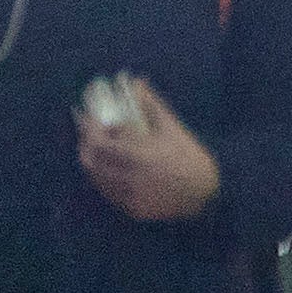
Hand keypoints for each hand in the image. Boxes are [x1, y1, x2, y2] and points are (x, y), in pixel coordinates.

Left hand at [79, 78, 223, 221]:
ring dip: (92, 161)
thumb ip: (150, 105)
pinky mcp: (134, 210)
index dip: (89, 127)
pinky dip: (104, 178)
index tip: (85, 115)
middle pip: (92, 161)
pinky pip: (109, 193)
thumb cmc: (189, 157)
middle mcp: (132, 179)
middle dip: (84, 143)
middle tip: (85, 131)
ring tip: (93, 147)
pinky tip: (107, 168)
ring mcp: (131, 197)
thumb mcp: (171, 128)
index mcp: (141, 156)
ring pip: (97, 179)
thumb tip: (136, 82)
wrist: (207, 194)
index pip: (101, 141)